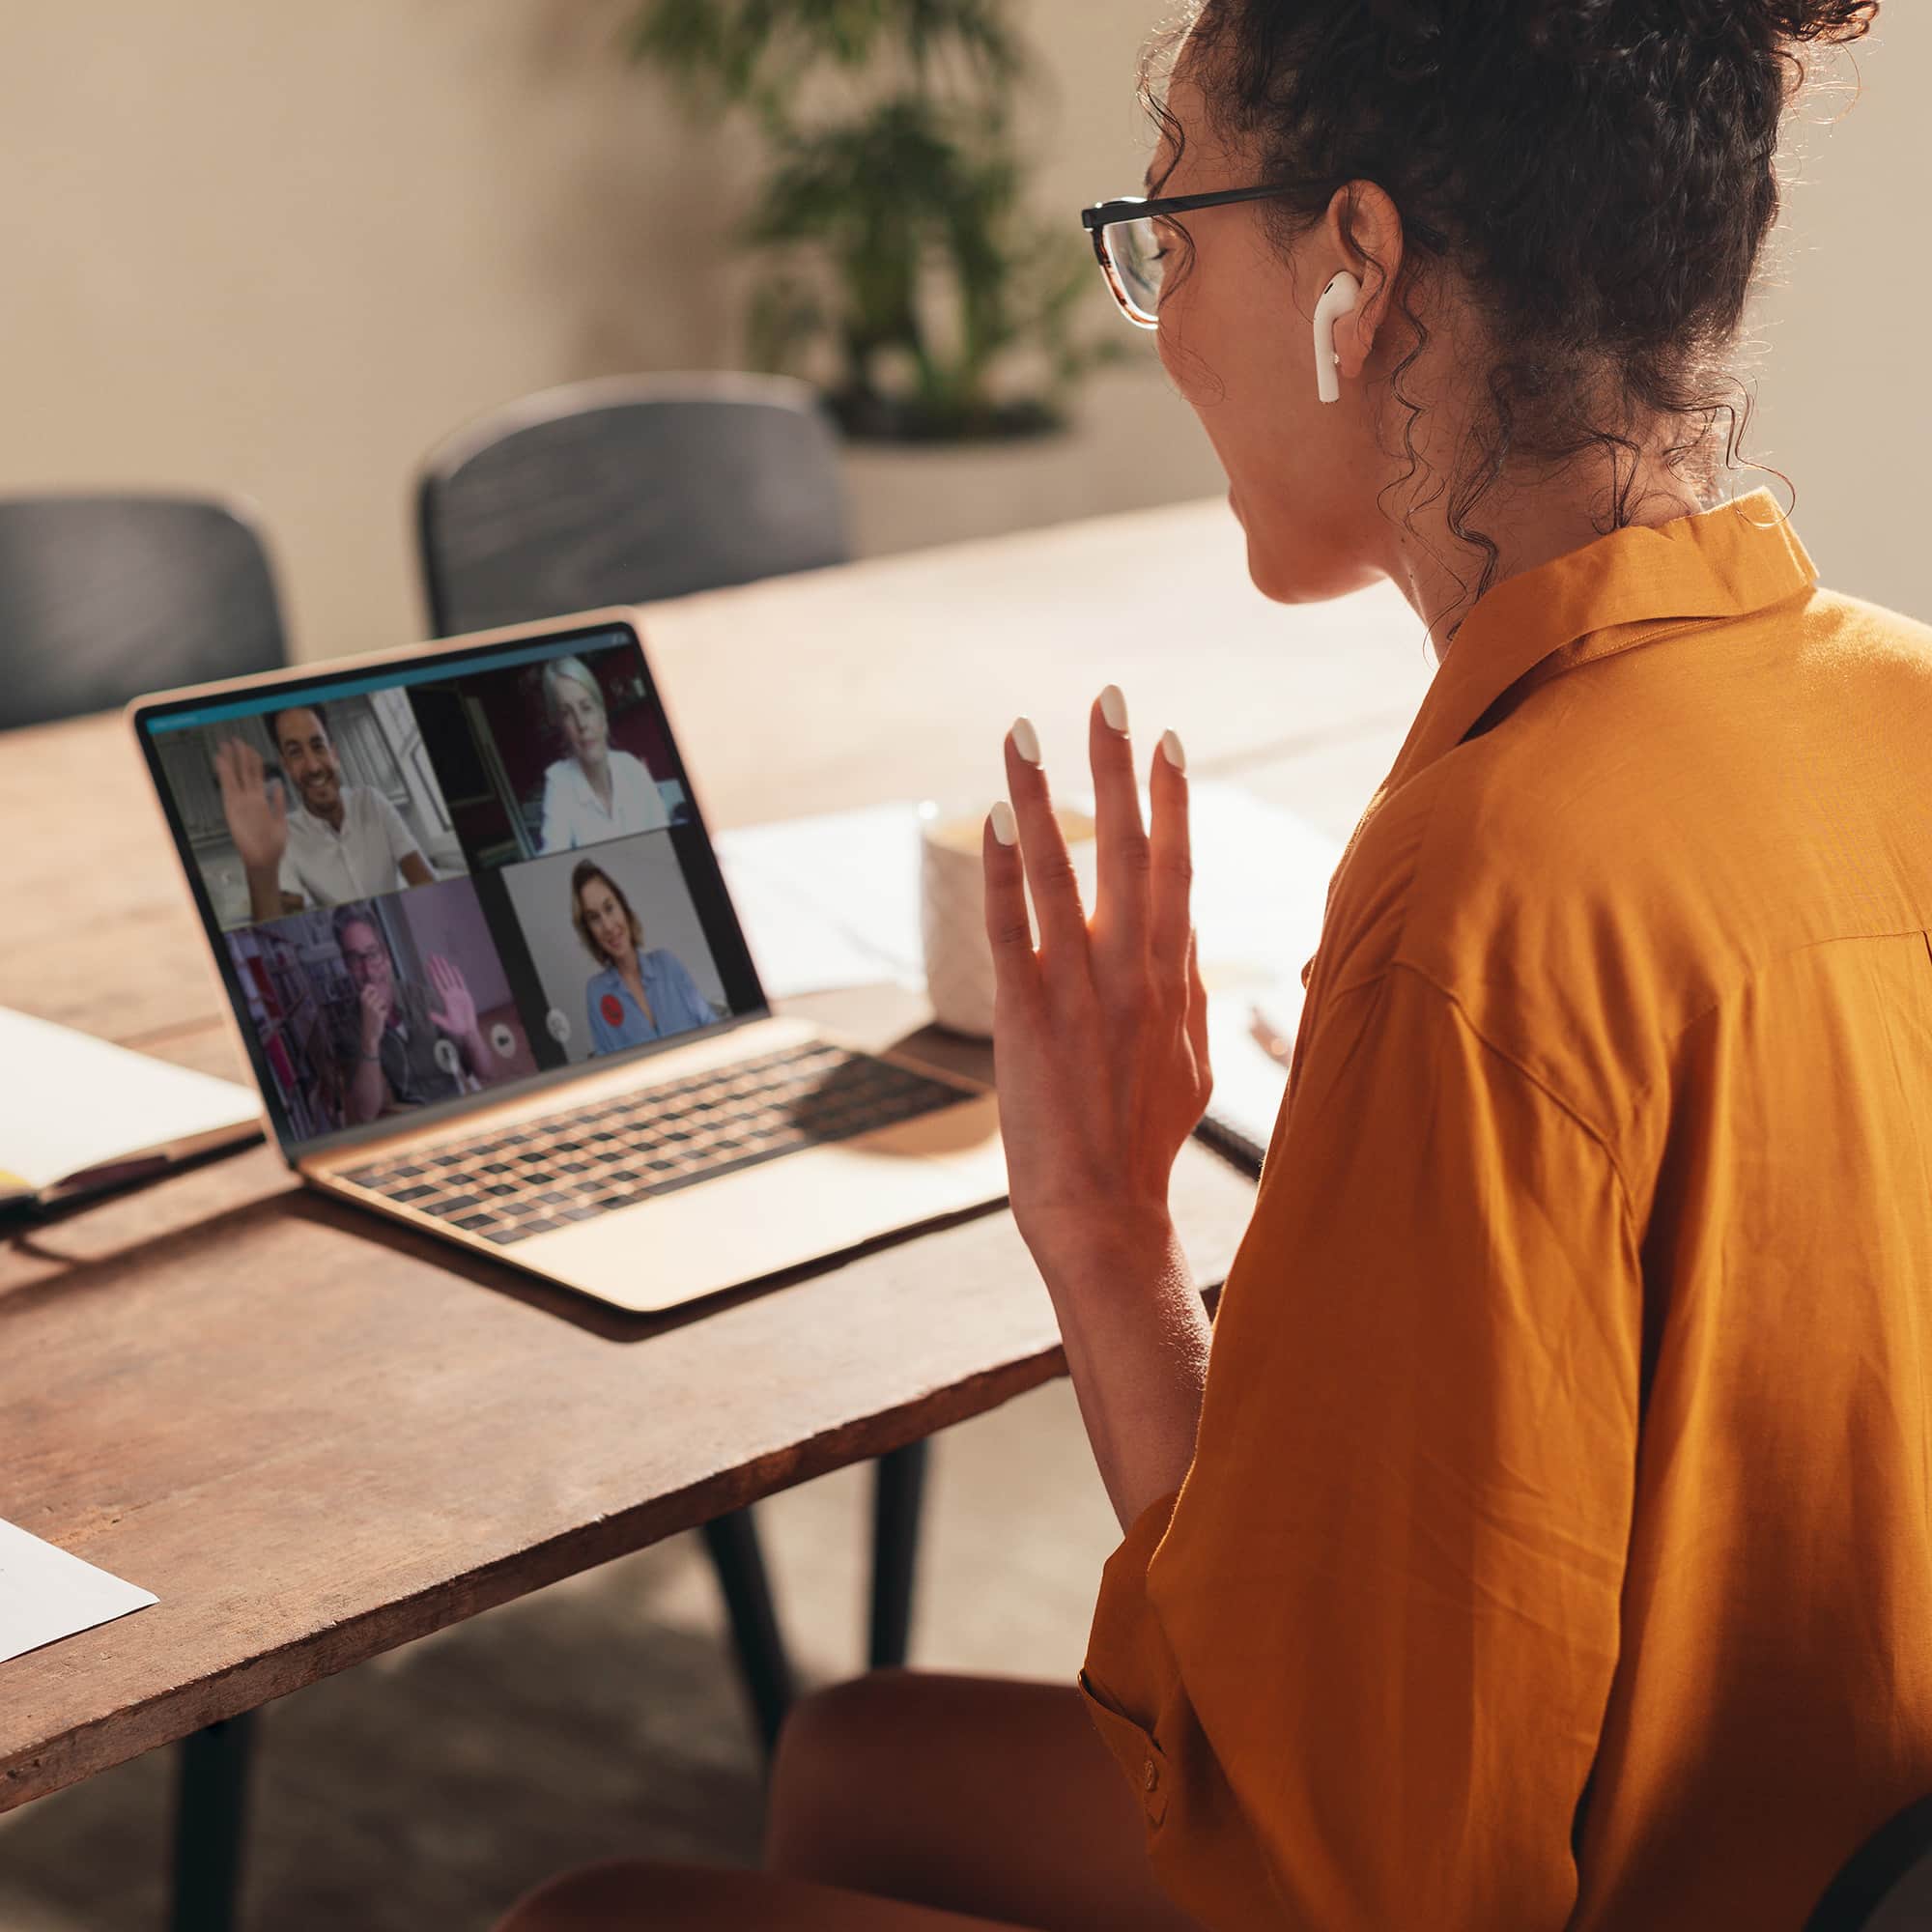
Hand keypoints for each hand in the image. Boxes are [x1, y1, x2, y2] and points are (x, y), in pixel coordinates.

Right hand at [213, 738, 288, 871]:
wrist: (264, 859)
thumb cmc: (272, 843)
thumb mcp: (281, 819)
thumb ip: (278, 801)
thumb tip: (278, 785)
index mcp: (261, 800)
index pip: (256, 775)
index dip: (253, 760)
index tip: (251, 748)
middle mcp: (249, 798)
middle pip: (244, 771)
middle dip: (240, 754)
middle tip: (236, 739)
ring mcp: (241, 801)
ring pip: (235, 775)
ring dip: (230, 759)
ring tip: (226, 744)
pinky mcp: (232, 807)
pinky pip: (227, 786)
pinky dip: (223, 772)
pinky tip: (221, 760)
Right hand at [358, 982, 390, 1054]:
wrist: (368, 1035)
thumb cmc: (368, 1020)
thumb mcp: (366, 1008)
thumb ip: (370, 999)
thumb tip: (379, 990)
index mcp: (362, 1000)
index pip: (368, 987)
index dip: (373, 988)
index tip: (375, 991)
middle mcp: (366, 1003)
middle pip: (378, 994)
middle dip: (379, 1001)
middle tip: (375, 1009)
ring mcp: (373, 1008)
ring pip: (383, 1002)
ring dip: (382, 1008)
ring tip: (377, 1014)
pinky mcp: (379, 1014)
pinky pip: (386, 1010)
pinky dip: (384, 1014)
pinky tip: (379, 1019)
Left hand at [426, 954, 477, 1040]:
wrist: (466, 1030)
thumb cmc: (456, 1028)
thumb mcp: (446, 1024)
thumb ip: (438, 1018)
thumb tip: (428, 1014)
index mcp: (445, 1000)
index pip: (437, 983)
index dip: (433, 974)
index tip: (427, 965)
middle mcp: (451, 994)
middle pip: (443, 977)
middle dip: (437, 966)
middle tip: (432, 956)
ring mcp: (458, 994)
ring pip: (450, 977)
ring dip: (445, 968)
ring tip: (441, 958)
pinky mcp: (466, 995)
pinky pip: (461, 983)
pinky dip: (457, 976)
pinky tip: (453, 968)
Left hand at [982, 692, 1209, 1272]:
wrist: (1104, 1210)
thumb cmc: (1147, 1138)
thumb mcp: (1192, 1059)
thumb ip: (1192, 989)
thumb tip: (1191, 931)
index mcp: (1175, 977)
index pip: (1178, 868)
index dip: (1171, 800)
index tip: (1167, 739)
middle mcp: (1134, 970)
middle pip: (1129, 848)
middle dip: (1117, 768)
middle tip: (1107, 697)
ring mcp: (1080, 990)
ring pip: (1062, 872)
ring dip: (1042, 797)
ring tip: (1024, 733)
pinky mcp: (1027, 1015)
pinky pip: (1012, 928)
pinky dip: (1003, 871)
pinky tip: (993, 820)